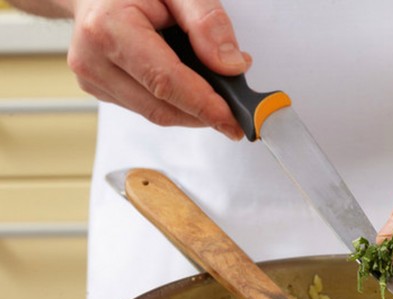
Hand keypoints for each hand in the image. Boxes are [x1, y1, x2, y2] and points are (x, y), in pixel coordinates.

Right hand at [67, 0, 250, 138]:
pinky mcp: (101, 89)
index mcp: (108, 28)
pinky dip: (174, 102)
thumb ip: (206, 21)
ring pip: (155, 112)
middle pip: (161, 107)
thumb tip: (230, 65)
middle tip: (235, 109)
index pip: (164, 82)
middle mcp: (94, 60)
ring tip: (214, 86)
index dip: (203, 105)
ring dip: (191, 108)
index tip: (232, 120)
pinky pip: (146, 106)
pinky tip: (186, 83)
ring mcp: (94, 79)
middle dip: (203, 112)